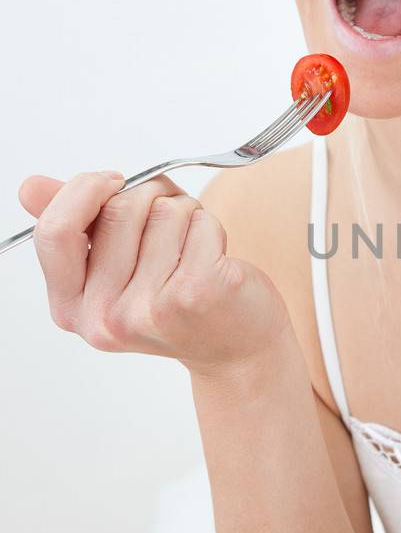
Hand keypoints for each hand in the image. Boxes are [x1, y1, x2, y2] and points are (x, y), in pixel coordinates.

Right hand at [19, 170, 291, 376]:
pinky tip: (216, 259)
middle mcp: (105, 317)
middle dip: (152, 198)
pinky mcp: (195, 293)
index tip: (115, 182)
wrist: (238, 350)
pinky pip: (199, 222)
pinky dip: (212, 227)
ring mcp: (150, 309)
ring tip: (192, 249)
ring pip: (164, 210)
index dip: (85, 191)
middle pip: (119, 208)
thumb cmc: (178, 299)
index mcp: (72, 308)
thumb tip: (30, 188)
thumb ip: (75, 225)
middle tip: (172, 226)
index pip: (55, 232)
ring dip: (186, 213)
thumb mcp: (117, 266)